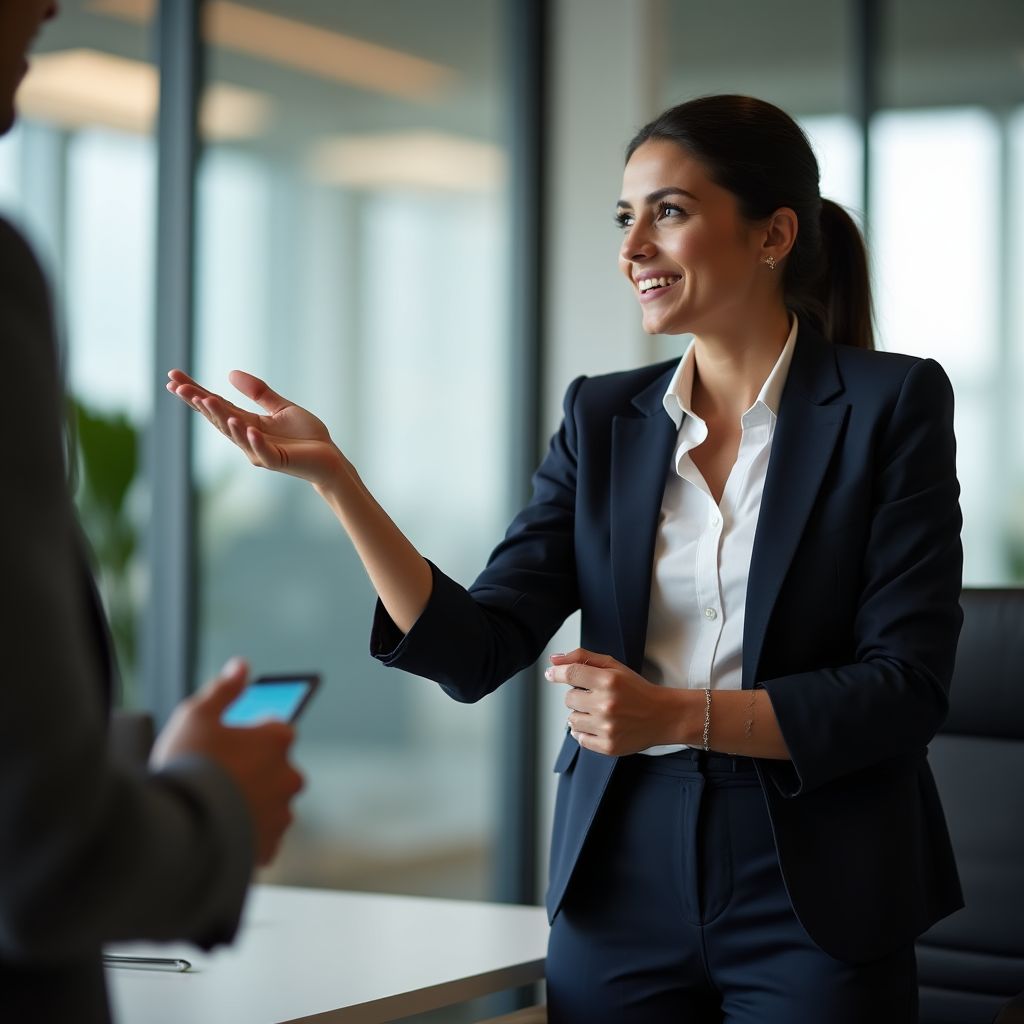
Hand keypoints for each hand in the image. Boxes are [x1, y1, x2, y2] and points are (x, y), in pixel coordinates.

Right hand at [151, 658, 304, 865]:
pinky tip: (221, 832)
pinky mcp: (271, 845)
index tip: (225, 746)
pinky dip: (248, 835)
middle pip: (276, 768)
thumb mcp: (196, 715)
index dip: (248, 736)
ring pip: (271, 803)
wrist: (177, 830)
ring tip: (215, 809)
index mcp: (277, 740)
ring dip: (252, 804)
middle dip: (254, 772)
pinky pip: (263, 837)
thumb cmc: (187, 767)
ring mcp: (282, 813)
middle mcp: (288, 775)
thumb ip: (224, 689)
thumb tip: (241, 667)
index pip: (275, 730)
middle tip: (217, 780)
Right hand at [166, 369, 345, 487]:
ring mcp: (261, 451)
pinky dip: (253, 439)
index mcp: (248, 423)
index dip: (195, 393)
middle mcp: (248, 438)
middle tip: (176, 386)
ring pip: (236, 434)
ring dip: (221, 417)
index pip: (217, 405)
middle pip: (218, 418)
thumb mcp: (281, 407)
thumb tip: (229, 373)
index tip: (173, 377)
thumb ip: (258, 393)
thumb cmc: (306, 436)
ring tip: (206, 400)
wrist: (330, 458)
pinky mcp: (278, 460)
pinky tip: (244, 427)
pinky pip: (262, 450)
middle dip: (198, 402)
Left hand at [545, 648, 687, 755]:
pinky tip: (600, 725)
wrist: (663, 716)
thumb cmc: (636, 689)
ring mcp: (607, 727)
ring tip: (599, 712)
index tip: (551, 674)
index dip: (557, 673)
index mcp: (609, 681)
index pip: (571, 673)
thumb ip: (582, 658)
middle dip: (578, 695)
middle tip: (596, 696)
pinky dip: (585, 732)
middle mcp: (607, 704)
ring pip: (571, 720)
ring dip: (580, 715)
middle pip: (568, 698)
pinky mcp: (608, 746)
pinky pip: (580, 739)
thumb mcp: (613, 667)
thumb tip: (554, 660)